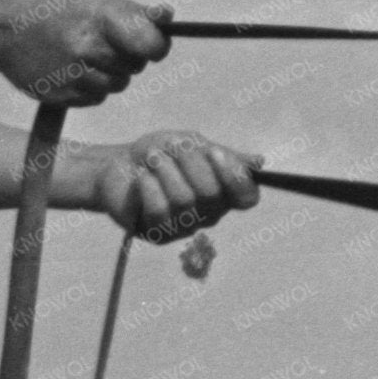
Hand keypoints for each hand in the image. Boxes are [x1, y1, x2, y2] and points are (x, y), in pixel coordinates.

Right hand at [0, 0, 173, 104]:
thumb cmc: (43, 4)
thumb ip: (129, 10)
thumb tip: (167, 17)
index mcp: (98, 17)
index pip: (150, 44)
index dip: (156, 45)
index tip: (151, 43)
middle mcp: (86, 48)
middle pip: (134, 66)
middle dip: (128, 55)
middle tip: (105, 40)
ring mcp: (72, 75)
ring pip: (116, 85)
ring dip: (109, 73)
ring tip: (83, 53)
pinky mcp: (61, 95)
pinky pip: (95, 98)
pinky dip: (90, 86)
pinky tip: (71, 67)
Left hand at [85, 130, 262, 242]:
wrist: (119, 164)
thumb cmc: (161, 155)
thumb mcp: (191, 145)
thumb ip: (221, 155)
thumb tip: (257, 163)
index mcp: (224, 192)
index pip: (247, 197)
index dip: (235, 178)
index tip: (213, 152)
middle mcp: (209, 213)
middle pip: (211, 193)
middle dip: (188, 162)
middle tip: (171, 147)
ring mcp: (184, 226)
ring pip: (183, 199)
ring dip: (164, 169)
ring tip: (152, 158)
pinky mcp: (157, 233)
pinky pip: (160, 210)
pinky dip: (149, 186)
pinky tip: (141, 177)